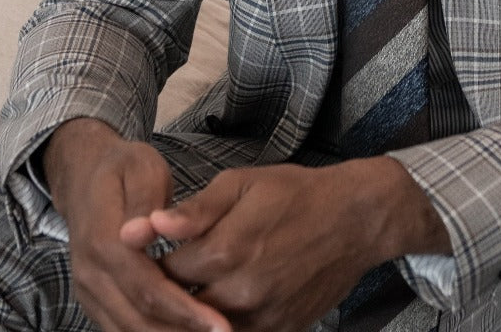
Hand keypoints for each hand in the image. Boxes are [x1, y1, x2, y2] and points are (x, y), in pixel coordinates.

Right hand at [44, 118, 228, 331]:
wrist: (84, 178)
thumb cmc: (122, 169)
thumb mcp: (140, 168)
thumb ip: (146, 201)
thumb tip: (145, 229)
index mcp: (103, 241)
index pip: (145, 286)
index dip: (183, 308)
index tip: (218, 323)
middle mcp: (91, 274)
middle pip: (137, 317)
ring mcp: (89, 291)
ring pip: (128, 330)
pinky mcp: (96, 299)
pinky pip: (122, 328)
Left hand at [122, 157, 449, 331]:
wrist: (355, 218)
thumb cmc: (296, 194)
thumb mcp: (243, 184)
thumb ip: (193, 210)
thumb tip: (144, 227)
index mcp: (225, 251)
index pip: (164, 273)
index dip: (156, 261)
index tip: (158, 250)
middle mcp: (240, 293)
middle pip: (181, 307)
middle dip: (173, 290)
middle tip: (180, 269)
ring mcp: (262, 319)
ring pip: (205, 327)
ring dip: (196, 311)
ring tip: (207, 280)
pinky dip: (225, 321)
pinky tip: (229, 298)